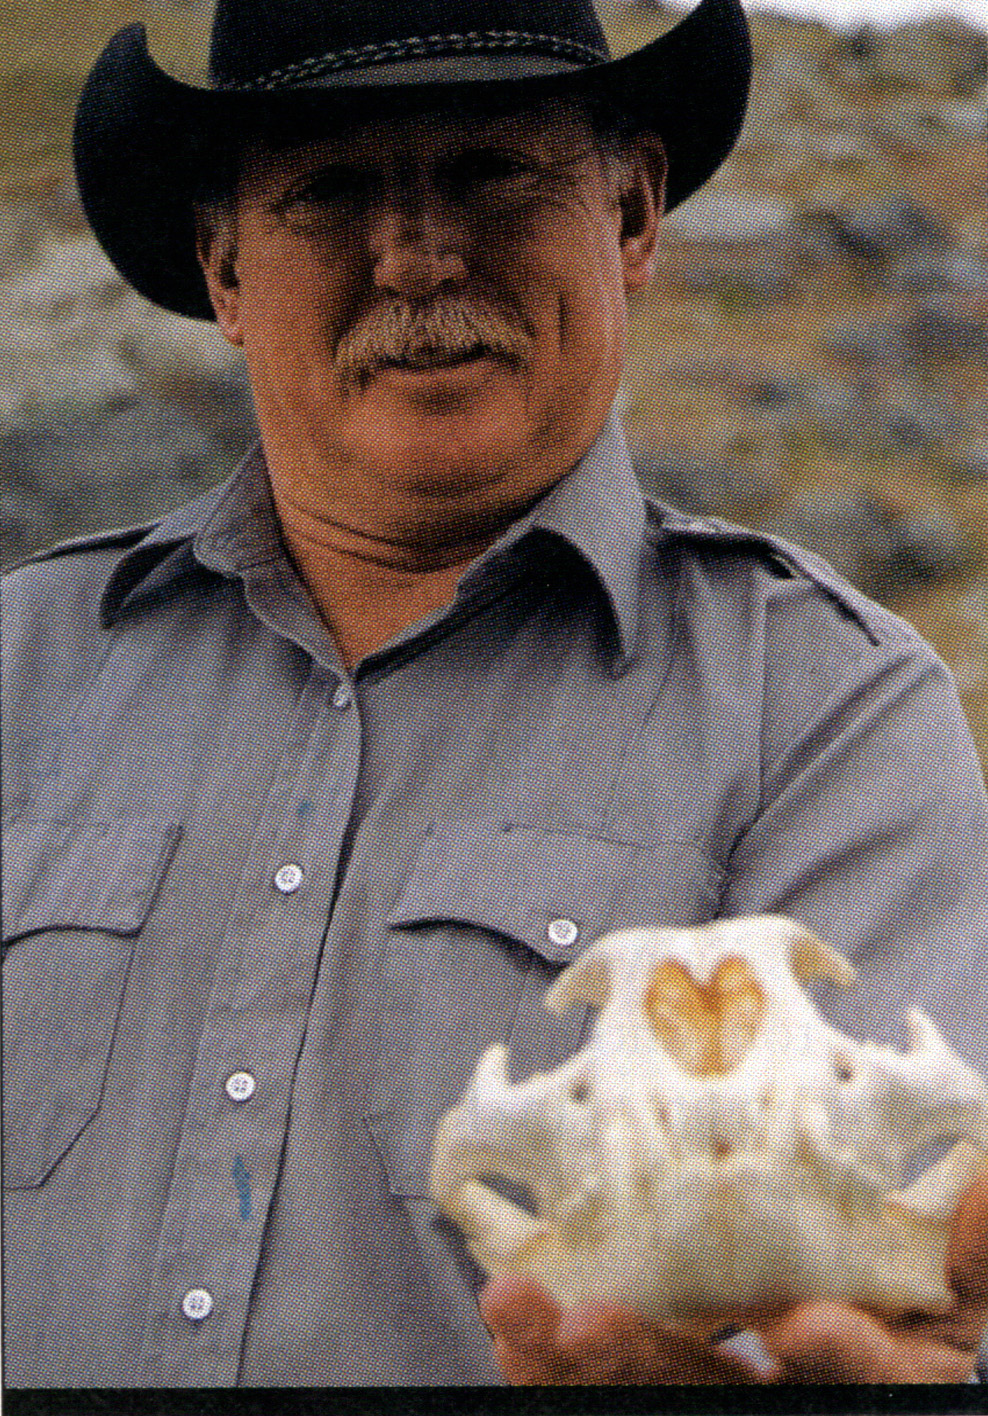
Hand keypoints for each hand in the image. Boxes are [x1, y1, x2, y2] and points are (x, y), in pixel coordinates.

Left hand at [479, 1168, 987, 1383]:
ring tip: (514, 1306)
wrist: (827, 1351)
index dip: (839, 1357)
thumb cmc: (893, 1320)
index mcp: (866, 1379)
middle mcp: (783, 1400)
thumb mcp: (944, 1300)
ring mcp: (713, 1400)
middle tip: (589, 1321)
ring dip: (570, 1359)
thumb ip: (971, 1258)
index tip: (802, 1326)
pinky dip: (544, 1364)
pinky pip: (589, 1390)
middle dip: (650, 1364)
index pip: (860, 1377)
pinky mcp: (650, 1391)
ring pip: (639, 1394)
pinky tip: (508, 1320)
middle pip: (713, 1394)